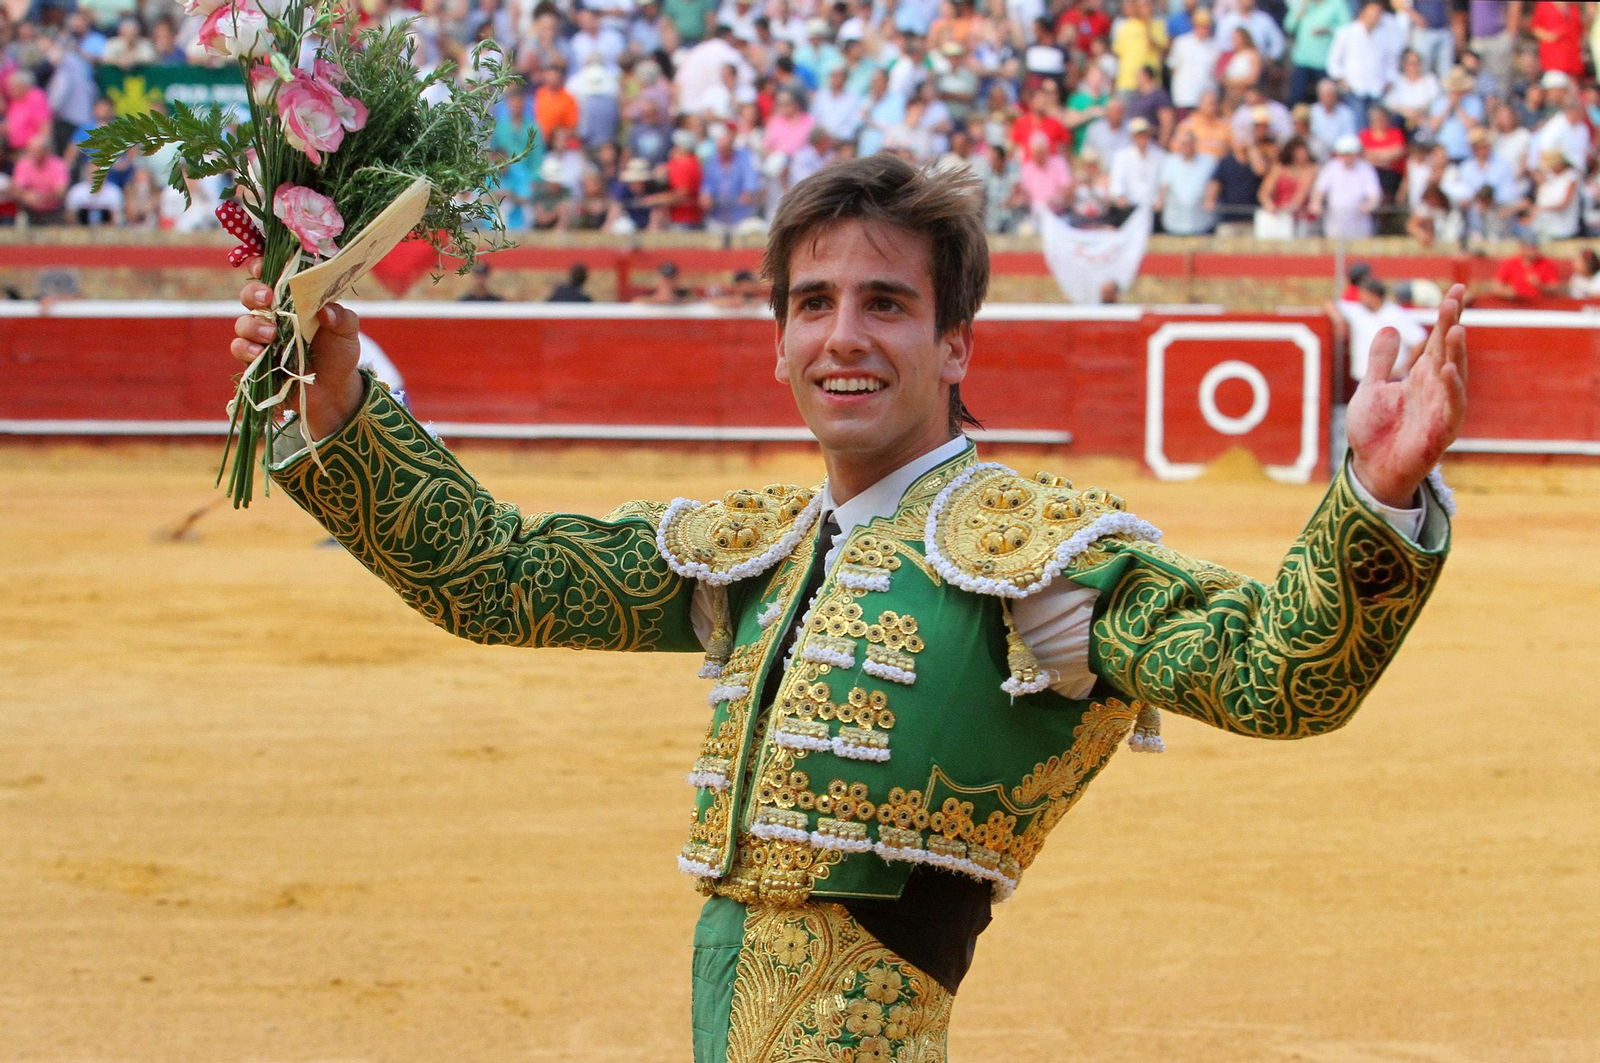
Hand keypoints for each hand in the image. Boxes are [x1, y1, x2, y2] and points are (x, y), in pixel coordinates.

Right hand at [231, 256, 365, 440]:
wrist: (334, 390)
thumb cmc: (339, 353)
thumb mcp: (348, 332)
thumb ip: (341, 317)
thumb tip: (325, 311)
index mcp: (293, 300)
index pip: (272, 277)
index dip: (262, 266)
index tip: (262, 265)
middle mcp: (273, 315)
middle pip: (250, 296)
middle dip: (254, 294)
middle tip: (268, 299)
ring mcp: (262, 337)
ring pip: (243, 322)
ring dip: (253, 326)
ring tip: (272, 335)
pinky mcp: (255, 360)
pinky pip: (240, 348)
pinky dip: (246, 348)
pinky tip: (261, 353)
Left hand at [1347, 283, 1468, 507]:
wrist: (1371, 469)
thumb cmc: (1374, 432)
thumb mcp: (1371, 388)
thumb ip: (1381, 360)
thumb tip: (1389, 327)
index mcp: (1421, 376)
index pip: (1438, 339)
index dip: (1447, 315)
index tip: (1456, 289)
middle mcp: (1435, 388)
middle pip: (1447, 351)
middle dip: (1451, 324)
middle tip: (1454, 298)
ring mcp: (1441, 408)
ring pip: (1454, 375)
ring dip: (1456, 353)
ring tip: (1455, 328)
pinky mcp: (1440, 431)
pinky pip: (1450, 407)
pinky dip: (1450, 389)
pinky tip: (1444, 369)